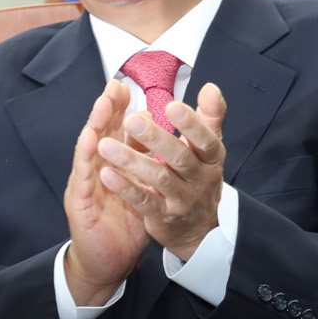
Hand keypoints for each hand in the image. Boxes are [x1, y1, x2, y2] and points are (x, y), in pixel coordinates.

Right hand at [62, 82, 152, 306]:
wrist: (109, 260)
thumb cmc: (125, 220)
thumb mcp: (142, 186)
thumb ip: (147, 159)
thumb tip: (159, 133)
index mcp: (112, 163)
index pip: (116, 131)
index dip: (120, 109)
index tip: (128, 86)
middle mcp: (96, 169)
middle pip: (100, 134)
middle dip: (107, 109)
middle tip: (114, 86)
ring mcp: (85, 185)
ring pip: (89, 151)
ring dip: (95, 126)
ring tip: (102, 106)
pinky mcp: (79, 205)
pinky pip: (84, 180)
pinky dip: (87, 160)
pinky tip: (91, 142)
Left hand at [95, 84, 228, 261]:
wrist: (200, 230)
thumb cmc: (199, 178)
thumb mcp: (209, 150)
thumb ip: (210, 118)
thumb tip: (210, 88)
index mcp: (211, 159)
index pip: (206, 140)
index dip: (192, 124)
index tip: (171, 106)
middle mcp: (200, 179)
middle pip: (180, 157)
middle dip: (156, 138)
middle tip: (131, 120)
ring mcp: (181, 199)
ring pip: (158, 178)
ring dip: (132, 160)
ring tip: (106, 145)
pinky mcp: (163, 216)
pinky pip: (143, 201)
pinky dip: (125, 188)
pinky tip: (106, 173)